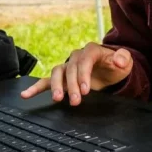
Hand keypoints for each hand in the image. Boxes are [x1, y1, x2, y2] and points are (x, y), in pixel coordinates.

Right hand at [19, 43, 133, 105]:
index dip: (83, 74)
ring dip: (56, 86)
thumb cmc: (117, 66)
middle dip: (72, 85)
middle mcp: (77, 56)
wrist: (111, 71)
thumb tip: (118, 60)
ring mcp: (67, 66)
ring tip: (57, 99)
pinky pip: (46, 81)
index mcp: (92, 50)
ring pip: (57, 73)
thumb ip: (124, 59)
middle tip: (75, 100)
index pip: (85, 60)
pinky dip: (36, 88)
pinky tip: (26, 95)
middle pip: (70, 69)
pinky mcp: (62, 78)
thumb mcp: (126, 61)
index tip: (86, 89)